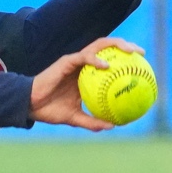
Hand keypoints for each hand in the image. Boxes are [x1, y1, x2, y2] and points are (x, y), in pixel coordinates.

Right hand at [30, 36, 144, 130]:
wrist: (30, 106)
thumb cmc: (50, 110)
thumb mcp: (74, 118)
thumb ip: (92, 121)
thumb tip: (112, 126)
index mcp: (86, 74)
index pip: (108, 60)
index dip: (124, 60)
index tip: (140, 65)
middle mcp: (83, 64)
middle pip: (107, 48)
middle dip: (125, 46)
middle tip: (141, 53)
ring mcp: (75, 61)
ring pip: (98, 46)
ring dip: (115, 45)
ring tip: (130, 52)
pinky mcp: (66, 61)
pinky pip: (84, 57)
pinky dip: (96, 59)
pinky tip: (106, 66)